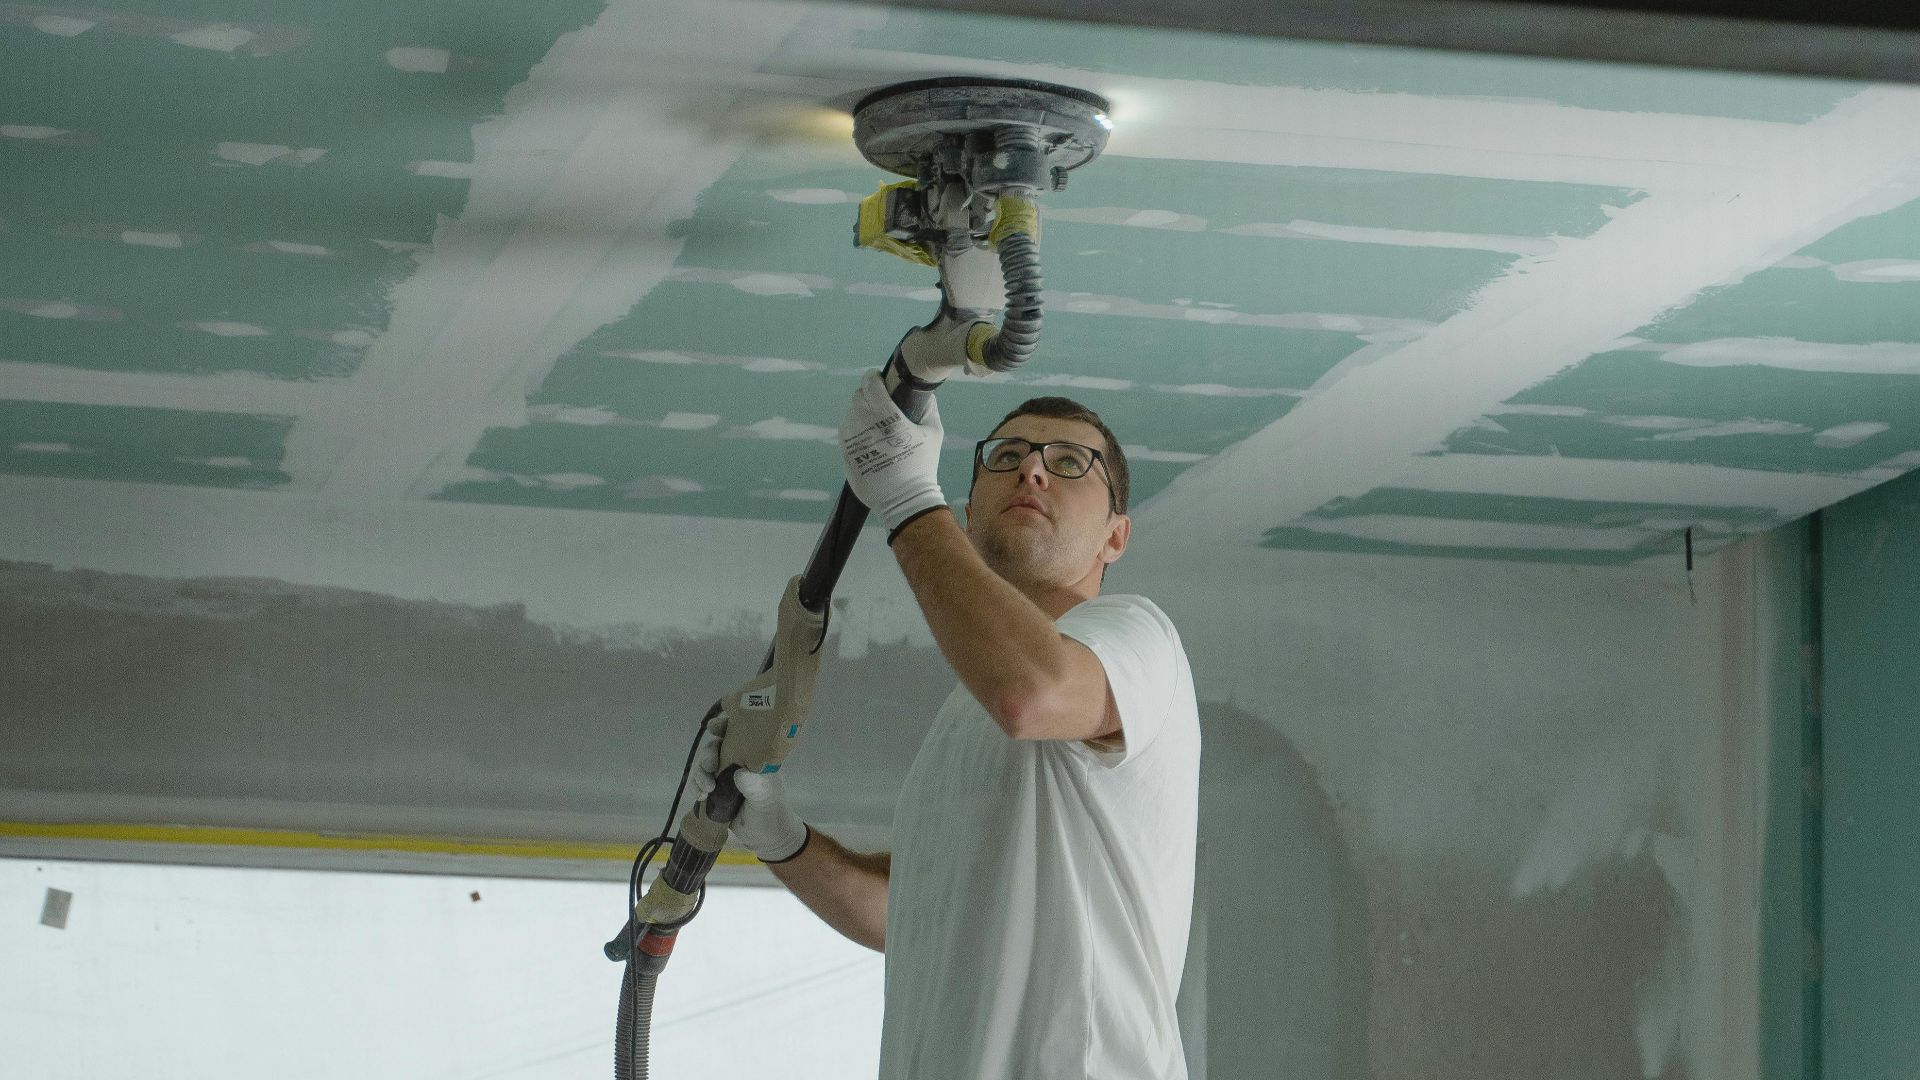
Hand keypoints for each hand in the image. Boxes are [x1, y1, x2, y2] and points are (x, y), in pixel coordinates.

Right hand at [689, 713, 808, 861]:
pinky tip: (699, 796)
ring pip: (705, 766)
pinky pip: (700, 784)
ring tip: (705, 790)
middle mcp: (738, 763)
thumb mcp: (767, 799)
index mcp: (754, 757)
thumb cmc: (773, 812)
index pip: (739, 734)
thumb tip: (740, 774)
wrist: (767, 838)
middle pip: (717, 749)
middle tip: (710, 767)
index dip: (725, 726)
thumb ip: (756, 787)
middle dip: (708, 755)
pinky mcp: (715, 793)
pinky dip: (695, 787)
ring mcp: (725, 777)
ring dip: (700, 774)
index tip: (714, 727)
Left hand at [839, 369, 947, 533]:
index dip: (873, 377)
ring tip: (874, 421)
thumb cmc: (922, 466)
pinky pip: (846, 432)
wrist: (904, 499)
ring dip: (860, 412)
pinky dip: (855, 429)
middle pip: (858, 396)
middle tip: (879, 400)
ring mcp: (853, 440)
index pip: (871, 385)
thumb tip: (925, 393)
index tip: (878, 377)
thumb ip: (929, 408)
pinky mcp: (845, 453)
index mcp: (888, 418)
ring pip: (850, 414)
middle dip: (867, 394)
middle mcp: (866, 426)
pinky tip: (868, 437)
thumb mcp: (934, 434)